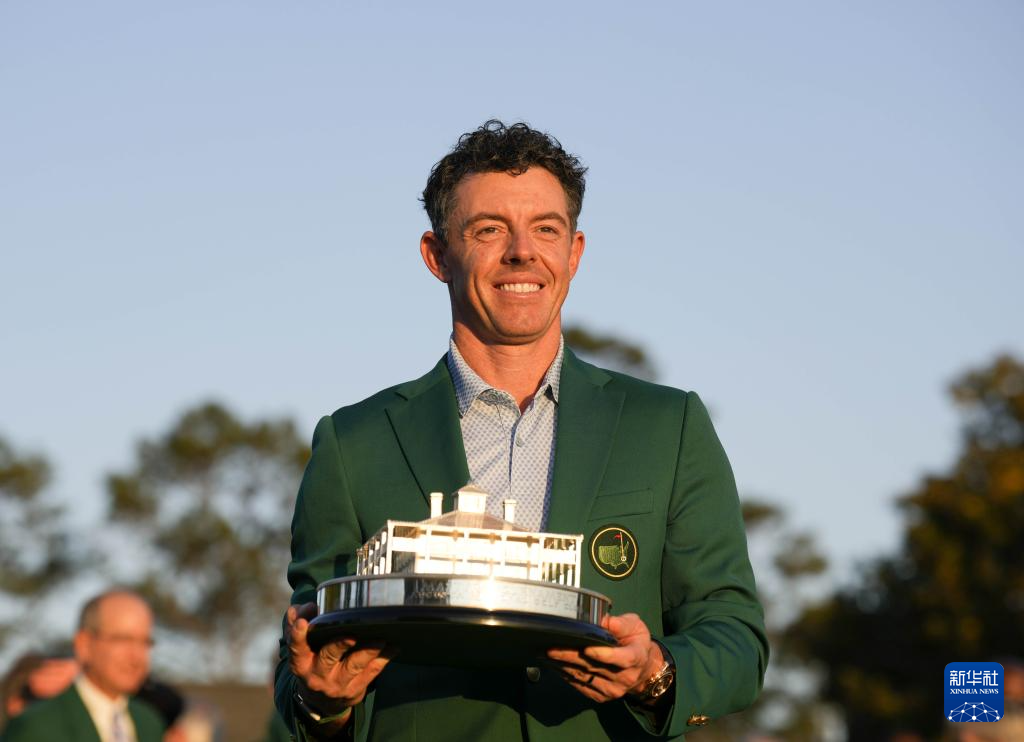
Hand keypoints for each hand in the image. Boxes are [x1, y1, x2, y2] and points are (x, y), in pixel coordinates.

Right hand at [287, 603, 395, 717]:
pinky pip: (372, 673)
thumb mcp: (302, 646)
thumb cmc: (313, 660)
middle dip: (340, 645)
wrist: (321, 699)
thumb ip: (299, 624)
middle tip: (352, 635)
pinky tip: (393, 647)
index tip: (302, 622)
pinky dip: (383, 658)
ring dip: (368, 651)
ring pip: (354, 666)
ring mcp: (337, 684)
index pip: (297, 647)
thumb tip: (308, 607)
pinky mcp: (354, 690)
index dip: (298, 635)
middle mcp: (317, 675)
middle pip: (329, 656)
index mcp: (301, 661)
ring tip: (381, 639)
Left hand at [547, 613, 663, 703]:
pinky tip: (555, 665)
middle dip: (571, 657)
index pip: (621, 658)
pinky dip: (567, 676)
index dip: (603, 655)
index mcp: (636, 657)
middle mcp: (625, 677)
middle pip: (595, 667)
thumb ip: (619, 623)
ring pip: (585, 677)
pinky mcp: (602, 696)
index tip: (586, 649)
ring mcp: (612, 690)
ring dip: (564, 667)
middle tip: (552, 649)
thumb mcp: (635, 626)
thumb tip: (600, 618)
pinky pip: (581, 686)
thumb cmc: (636, 642)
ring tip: (547, 655)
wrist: (642, 668)